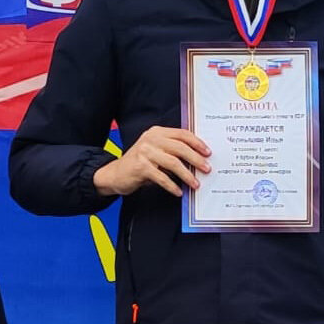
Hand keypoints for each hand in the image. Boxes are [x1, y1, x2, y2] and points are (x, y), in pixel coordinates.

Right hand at [93, 127, 210, 197]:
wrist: (115, 174)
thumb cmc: (140, 164)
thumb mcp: (155, 151)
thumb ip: (172, 150)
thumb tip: (197, 159)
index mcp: (157, 132)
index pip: (182, 134)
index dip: (197, 143)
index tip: (208, 152)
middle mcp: (151, 139)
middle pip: (180, 148)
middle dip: (196, 159)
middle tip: (207, 169)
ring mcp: (145, 152)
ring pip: (173, 163)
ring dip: (187, 175)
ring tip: (195, 183)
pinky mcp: (141, 167)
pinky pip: (162, 177)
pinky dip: (172, 186)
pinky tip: (179, 191)